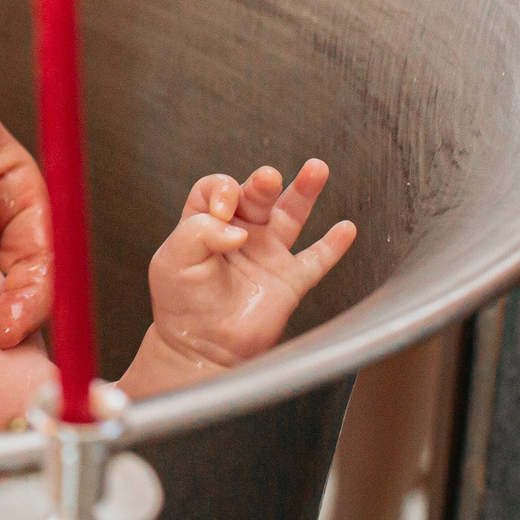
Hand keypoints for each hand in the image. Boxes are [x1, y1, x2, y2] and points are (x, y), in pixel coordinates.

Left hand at [147, 162, 355, 371]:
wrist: (202, 350)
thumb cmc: (182, 306)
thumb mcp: (173, 260)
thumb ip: (199, 232)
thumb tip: (238, 231)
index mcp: (205, 224)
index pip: (215, 189)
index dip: (220, 190)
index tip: (221, 211)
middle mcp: (239, 233)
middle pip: (256, 195)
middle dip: (262, 183)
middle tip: (267, 178)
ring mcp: (266, 255)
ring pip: (290, 215)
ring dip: (303, 191)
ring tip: (316, 169)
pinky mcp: (289, 281)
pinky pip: (316, 259)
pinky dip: (333, 245)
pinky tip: (346, 228)